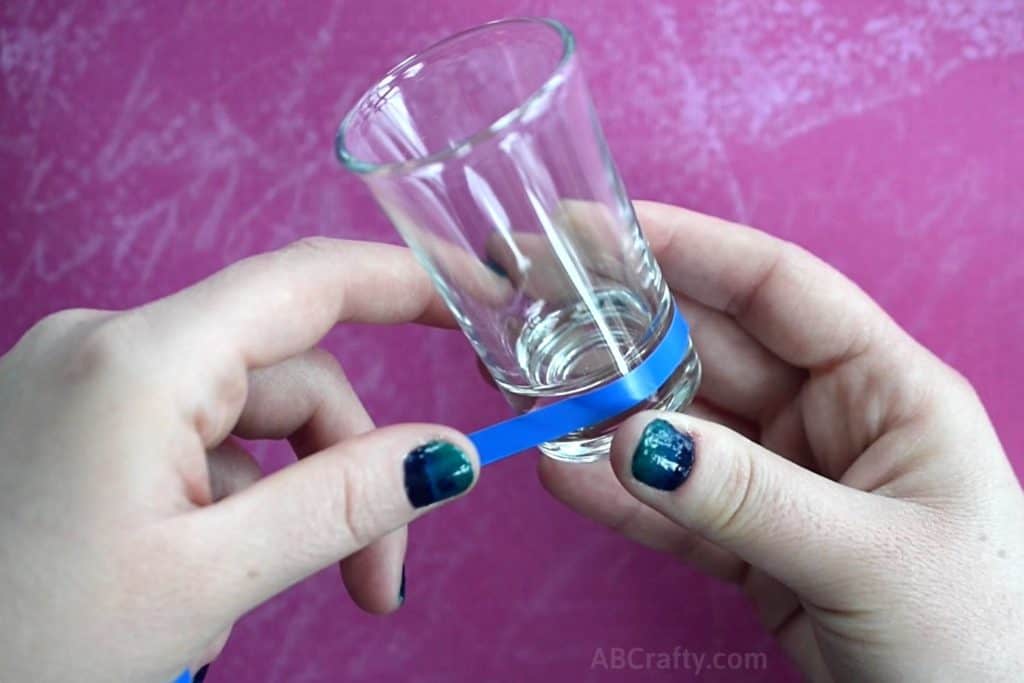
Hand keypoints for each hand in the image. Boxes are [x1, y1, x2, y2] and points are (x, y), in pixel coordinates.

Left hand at [0, 238, 479, 682]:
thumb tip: (448, 458)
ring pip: (243, 413)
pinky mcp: (71, 419)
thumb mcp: (208, 577)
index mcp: (140, 362)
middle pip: (286, 375)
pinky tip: (210, 569)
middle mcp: (107, 346)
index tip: (474, 310)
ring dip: (291, 494)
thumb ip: (342, 503)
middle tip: (380, 581)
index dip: (404, 286)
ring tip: (281, 590)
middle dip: (348, 469)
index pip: (306, 283)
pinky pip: (191, 434)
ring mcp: (83, 380)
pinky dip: (231, 494)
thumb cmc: (27, 643)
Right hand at [540, 202, 1023, 681]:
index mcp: (887, 388)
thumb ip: (751, 498)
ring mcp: (789, 484)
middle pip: (712, 354)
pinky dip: (620, 495)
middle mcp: (832, 422)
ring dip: (610, 418)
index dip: (690, 248)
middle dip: (627, 333)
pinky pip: (677, 508)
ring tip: (535, 399)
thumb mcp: (872, 556)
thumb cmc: (984, 642)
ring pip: (682, 432)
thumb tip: (633, 441)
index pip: (776, 289)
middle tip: (540, 310)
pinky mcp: (756, 546)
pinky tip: (564, 474)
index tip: (602, 228)